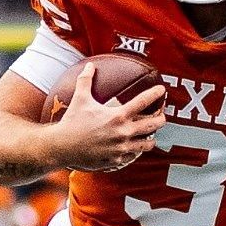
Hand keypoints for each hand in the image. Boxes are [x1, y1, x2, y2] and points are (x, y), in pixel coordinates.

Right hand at [52, 64, 166, 171]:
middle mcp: (124, 132)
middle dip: (161, 119)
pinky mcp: (116, 160)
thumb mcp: (80, 98)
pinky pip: (132, 156)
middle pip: (153, 125)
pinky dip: (135, 151)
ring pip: (147, 144)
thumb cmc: (72, 121)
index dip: (155, 94)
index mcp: (118, 116)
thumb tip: (89, 66)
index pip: (143, 102)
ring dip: (150, 139)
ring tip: (151, 136)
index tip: (162, 90)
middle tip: (162, 117)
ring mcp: (121, 148)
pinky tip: (134, 148)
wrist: (63, 146)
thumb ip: (86, 80)